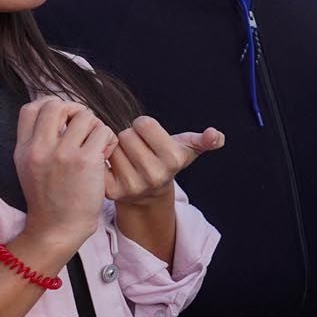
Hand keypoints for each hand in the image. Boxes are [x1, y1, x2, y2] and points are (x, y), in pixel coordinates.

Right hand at [15, 97, 114, 254]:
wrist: (57, 228)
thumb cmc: (50, 199)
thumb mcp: (30, 167)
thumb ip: (37, 142)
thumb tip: (59, 115)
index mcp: (24, 148)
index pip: (31, 108)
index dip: (51, 105)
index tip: (64, 118)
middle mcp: (40, 148)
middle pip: (57, 105)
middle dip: (74, 111)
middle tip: (84, 128)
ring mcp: (63, 153)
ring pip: (85, 116)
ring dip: (96, 127)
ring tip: (97, 145)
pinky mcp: (86, 161)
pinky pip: (104, 132)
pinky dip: (109, 139)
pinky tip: (106, 154)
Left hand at [106, 116, 224, 207]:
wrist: (149, 193)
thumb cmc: (166, 161)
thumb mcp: (187, 149)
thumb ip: (204, 140)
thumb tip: (216, 135)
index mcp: (173, 159)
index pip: (144, 123)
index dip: (145, 127)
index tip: (149, 137)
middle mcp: (154, 175)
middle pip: (127, 134)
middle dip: (130, 137)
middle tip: (137, 149)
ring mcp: (133, 185)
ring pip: (113, 147)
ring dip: (117, 148)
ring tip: (128, 158)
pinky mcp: (113, 191)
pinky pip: (100, 161)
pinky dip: (105, 159)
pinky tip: (114, 166)